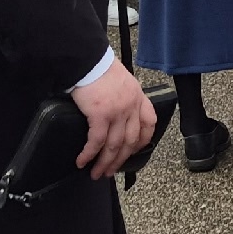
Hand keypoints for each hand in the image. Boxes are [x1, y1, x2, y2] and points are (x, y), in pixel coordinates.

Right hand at [71, 56, 156, 178]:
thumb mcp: (122, 80)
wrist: (88, 60)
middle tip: (110, 171)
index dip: (142, 141)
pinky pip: (96, 142)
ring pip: (114, 146)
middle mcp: (131, 106)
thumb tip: (115, 113)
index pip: (149, 123)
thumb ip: (124, 96)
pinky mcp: (100, 115)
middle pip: (130, 141)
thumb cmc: (100, 68)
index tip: (133, 151)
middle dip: (120, 160)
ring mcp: (118, 112)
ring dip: (104, 163)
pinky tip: (82, 161)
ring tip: (96, 173)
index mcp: (138, 97)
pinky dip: (89, 154)